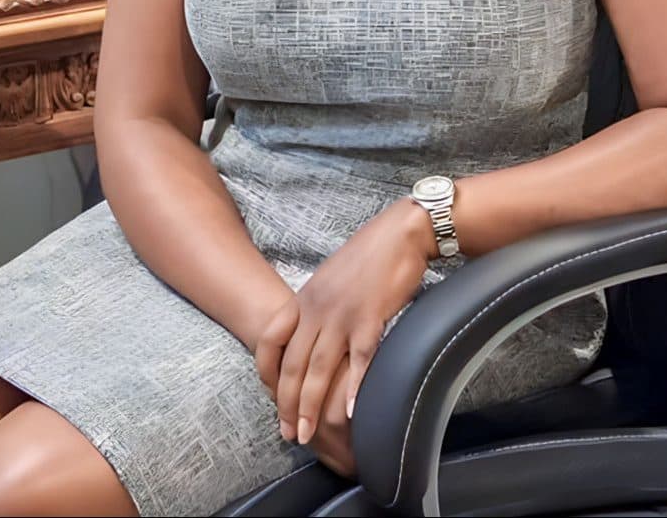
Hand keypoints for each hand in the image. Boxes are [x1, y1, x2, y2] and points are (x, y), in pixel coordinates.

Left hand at [255, 199, 433, 448]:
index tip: (268, 397)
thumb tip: (311, 331)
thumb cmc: (369, 255)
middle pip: (293, 363)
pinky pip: (358, 360)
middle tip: (288, 432)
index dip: (265, 371)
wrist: (401, 233)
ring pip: (319, 368)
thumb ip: (317, 304)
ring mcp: (343, 314)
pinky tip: (348, 412)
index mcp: (305, 297)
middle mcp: (317, 307)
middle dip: (286, 403)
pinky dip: (352, 388)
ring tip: (307, 433)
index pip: (271, 338)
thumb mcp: (331, 278)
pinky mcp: (371, 318)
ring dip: (310, 406)